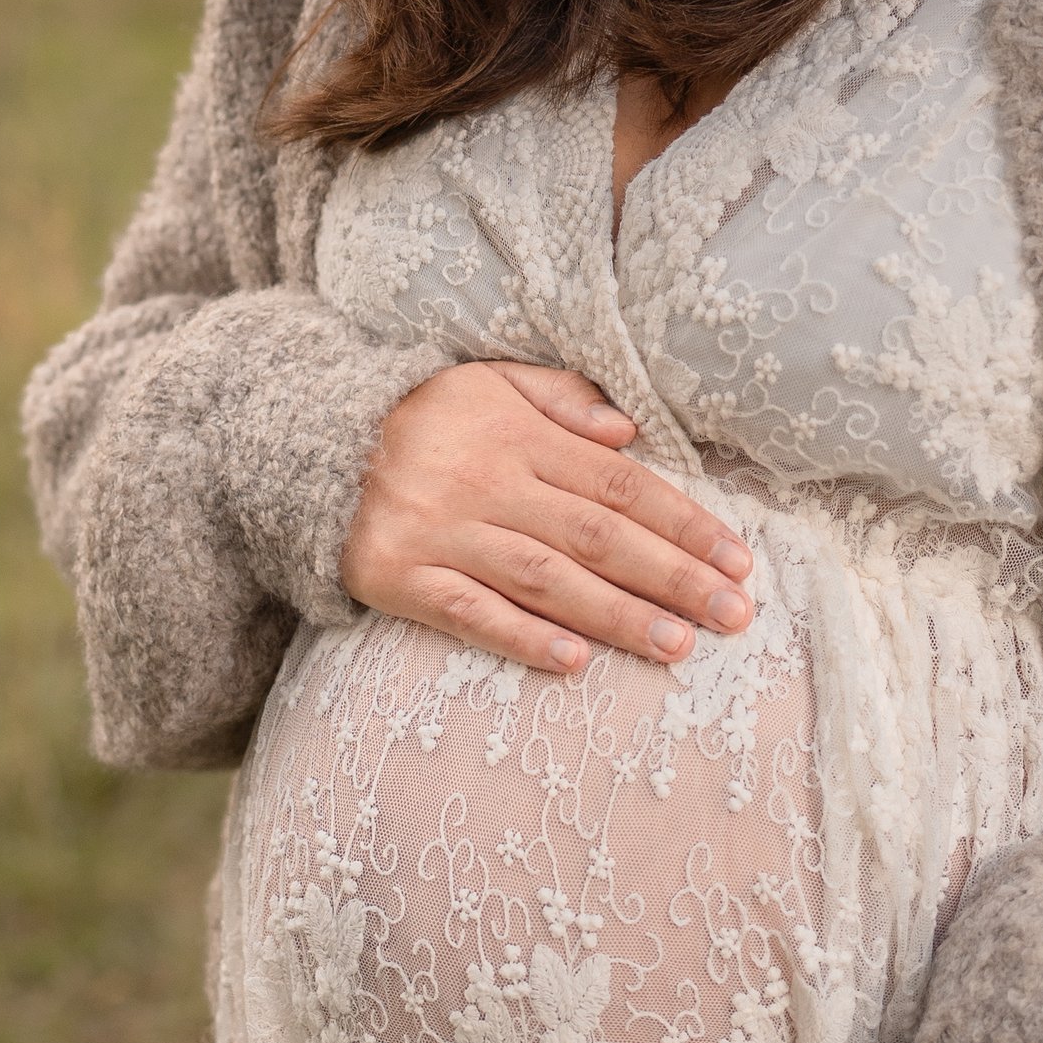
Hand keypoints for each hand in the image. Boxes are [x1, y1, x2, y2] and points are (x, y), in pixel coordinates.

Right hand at [341, 359, 752, 674]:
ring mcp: (443, 533)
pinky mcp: (401, 577)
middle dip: (672, 578)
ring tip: (677, 647)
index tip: (737, 560)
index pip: (620, 485)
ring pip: (544, 580)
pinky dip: (521, 637)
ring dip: (616, 616)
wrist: (305, 442)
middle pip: (596, 537)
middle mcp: (487, 483)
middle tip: (734, 616)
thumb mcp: (489, 381)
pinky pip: (468, 612)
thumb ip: (561, 398)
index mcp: (517, 434)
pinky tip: (573, 661)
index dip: (684, 523)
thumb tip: (631, 430)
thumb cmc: (419, 415)